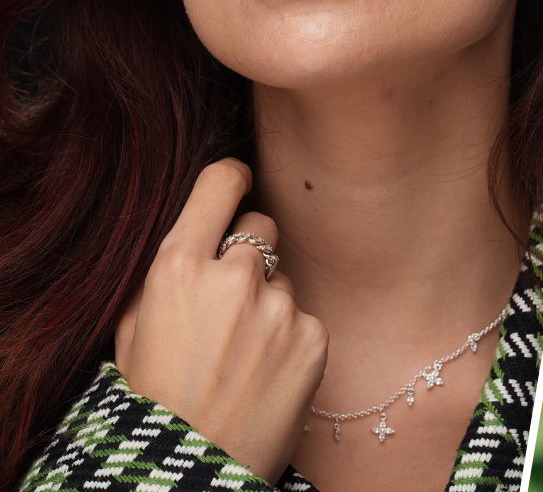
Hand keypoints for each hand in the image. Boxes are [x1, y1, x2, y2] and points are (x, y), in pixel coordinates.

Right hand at [115, 159, 327, 480]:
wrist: (196, 467)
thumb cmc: (153, 401)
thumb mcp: (130, 332)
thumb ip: (163, 276)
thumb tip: (193, 235)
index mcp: (178, 269)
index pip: (220, 184)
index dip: (230, 179)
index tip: (236, 182)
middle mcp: (234, 277)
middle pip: (261, 228)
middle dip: (249, 252)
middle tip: (230, 299)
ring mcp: (279, 306)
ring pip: (281, 279)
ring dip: (267, 302)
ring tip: (242, 353)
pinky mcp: (314, 336)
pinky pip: (303, 317)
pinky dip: (289, 337)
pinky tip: (264, 372)